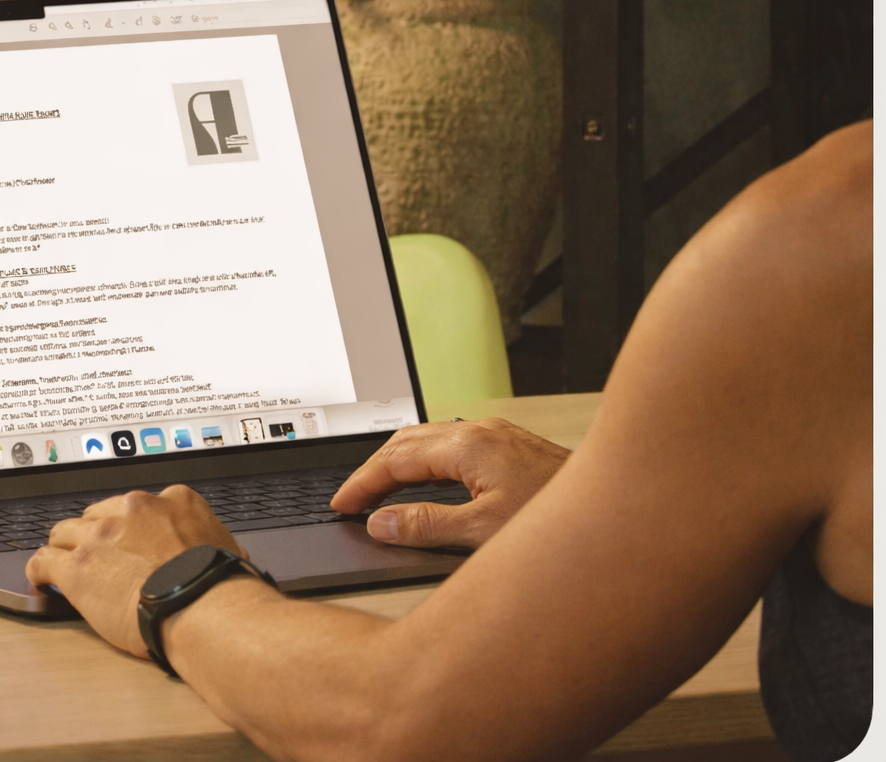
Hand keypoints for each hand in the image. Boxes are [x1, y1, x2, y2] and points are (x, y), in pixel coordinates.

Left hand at [25, 485, 244, 657]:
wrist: (202, 606)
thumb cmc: (218, 586)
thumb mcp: (227, 546)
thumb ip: (210, 539)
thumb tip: (222, 550)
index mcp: (172, 501)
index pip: (137, 506)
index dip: (128, 526)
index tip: (127, 539)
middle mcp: (132, 510)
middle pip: (97, 515)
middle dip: (95, 535)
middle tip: (97, 556)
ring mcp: (101, 536)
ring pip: (66, 532)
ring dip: (65, 548)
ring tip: (61, 562)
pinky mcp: (78, 566)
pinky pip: (44, 560)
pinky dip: (39, 568)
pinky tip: (39, 577)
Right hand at [330, 417, 569, 548]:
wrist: (621, 509)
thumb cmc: (561, 519)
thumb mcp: (483, 531)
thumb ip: (426, 526)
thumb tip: (381, 522)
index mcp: (467, 447)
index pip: (395, 460)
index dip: (362, 483)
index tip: (342, 504)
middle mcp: (480, 433)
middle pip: (406, 441)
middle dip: (373, 469)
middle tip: (352, 498)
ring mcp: (497, 436)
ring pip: (429, 440)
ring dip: (398, 463)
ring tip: (378, 490)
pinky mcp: (510, 447)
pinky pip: (451, 445)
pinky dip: (424, 462)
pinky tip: (426, 481)